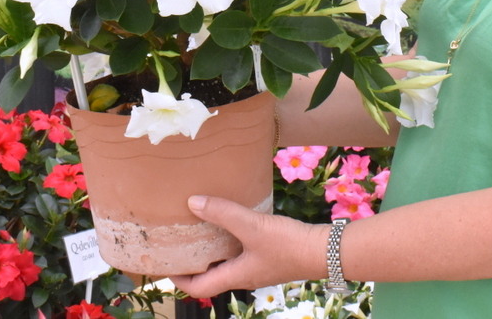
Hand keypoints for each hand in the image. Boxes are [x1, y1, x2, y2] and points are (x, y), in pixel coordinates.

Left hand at [169, 195, 326, 297]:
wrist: (326, 250)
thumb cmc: (288, 244)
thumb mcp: (252, 226)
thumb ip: (223, 213)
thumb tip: (192, 203)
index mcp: (236, 276)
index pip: (199, 288)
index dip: (179, 280)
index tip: (165, 264)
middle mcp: (245, 276)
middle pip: (211, 276)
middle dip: (194, 262)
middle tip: (179, 241)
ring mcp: (258, 267)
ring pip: (227, 262)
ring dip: (212, 250)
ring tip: (201, 228)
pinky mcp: (270, 256)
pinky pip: (242, 252)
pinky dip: (231, 241)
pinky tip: (233, 220)